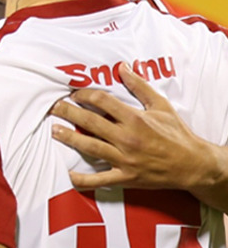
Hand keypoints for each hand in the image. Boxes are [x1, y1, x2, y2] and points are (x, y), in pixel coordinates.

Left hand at [51, 62, 215, 190]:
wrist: (193, 164)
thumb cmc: (176, 134)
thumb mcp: (161, 106)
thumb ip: (140, 86)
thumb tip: (123, 68)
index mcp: (135, 119)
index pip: (102, 101)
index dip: (84, 94)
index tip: (74, 93)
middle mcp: (127, 138)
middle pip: (90, 121)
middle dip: (68, 112)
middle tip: (54, 107)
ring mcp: (125, 159)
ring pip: (90, 146)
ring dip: (69, 138)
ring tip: (54, 130)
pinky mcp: (126, 177)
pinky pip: (100, 179)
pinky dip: (83, 179)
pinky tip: (69, 174)